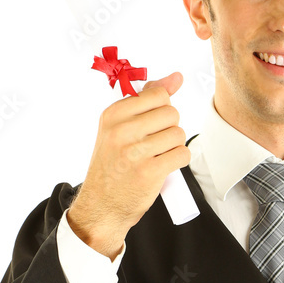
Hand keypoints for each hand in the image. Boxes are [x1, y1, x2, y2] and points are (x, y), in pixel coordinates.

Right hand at [67, 71, 189, 256]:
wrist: (102, 205)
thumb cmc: (113, 164)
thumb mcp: (120, 128)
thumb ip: (147, 100)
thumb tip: (177, 77)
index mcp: (113, 115)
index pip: (158, 95)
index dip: (162, 108)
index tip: (151, 123)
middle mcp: (121, 131)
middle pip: (171, 113)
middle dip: (170, 127)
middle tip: (156, 142)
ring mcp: (135, 152)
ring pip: (178, 134)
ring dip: (174, 145)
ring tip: (159, 154)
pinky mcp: (150, 172)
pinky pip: (182, 154)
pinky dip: (179, 160)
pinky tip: (165, 165)